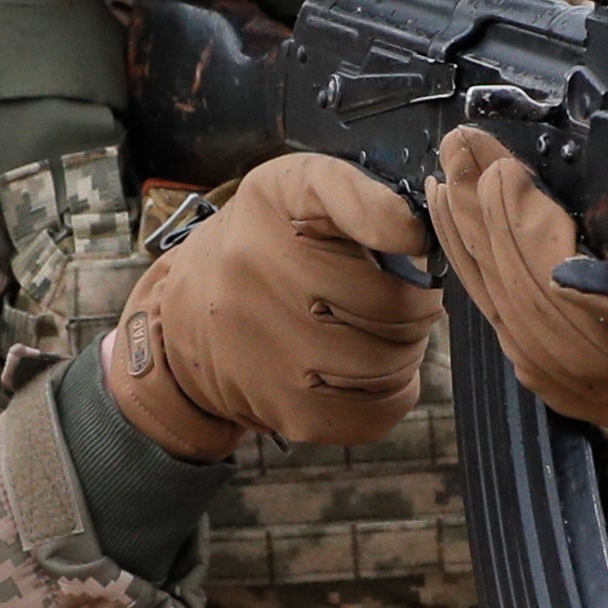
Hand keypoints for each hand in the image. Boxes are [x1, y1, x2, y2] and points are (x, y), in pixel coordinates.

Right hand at [104, 153, 442, 458]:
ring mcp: (268, 346)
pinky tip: (374, 376)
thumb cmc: (268, 247)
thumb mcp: (298, 191)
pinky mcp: (280, 407)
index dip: (402, 227)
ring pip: (387, 364)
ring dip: (406, 351)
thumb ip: (362, 195)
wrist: (186, 317)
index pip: (353, 204)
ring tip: (387, 336)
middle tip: (405, 301)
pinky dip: (391, 396)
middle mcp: (258, 269)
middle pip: (394, 306)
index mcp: (274, 202)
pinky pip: (372, 415)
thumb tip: (422, 239)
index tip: (411, 238)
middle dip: (417, 305)